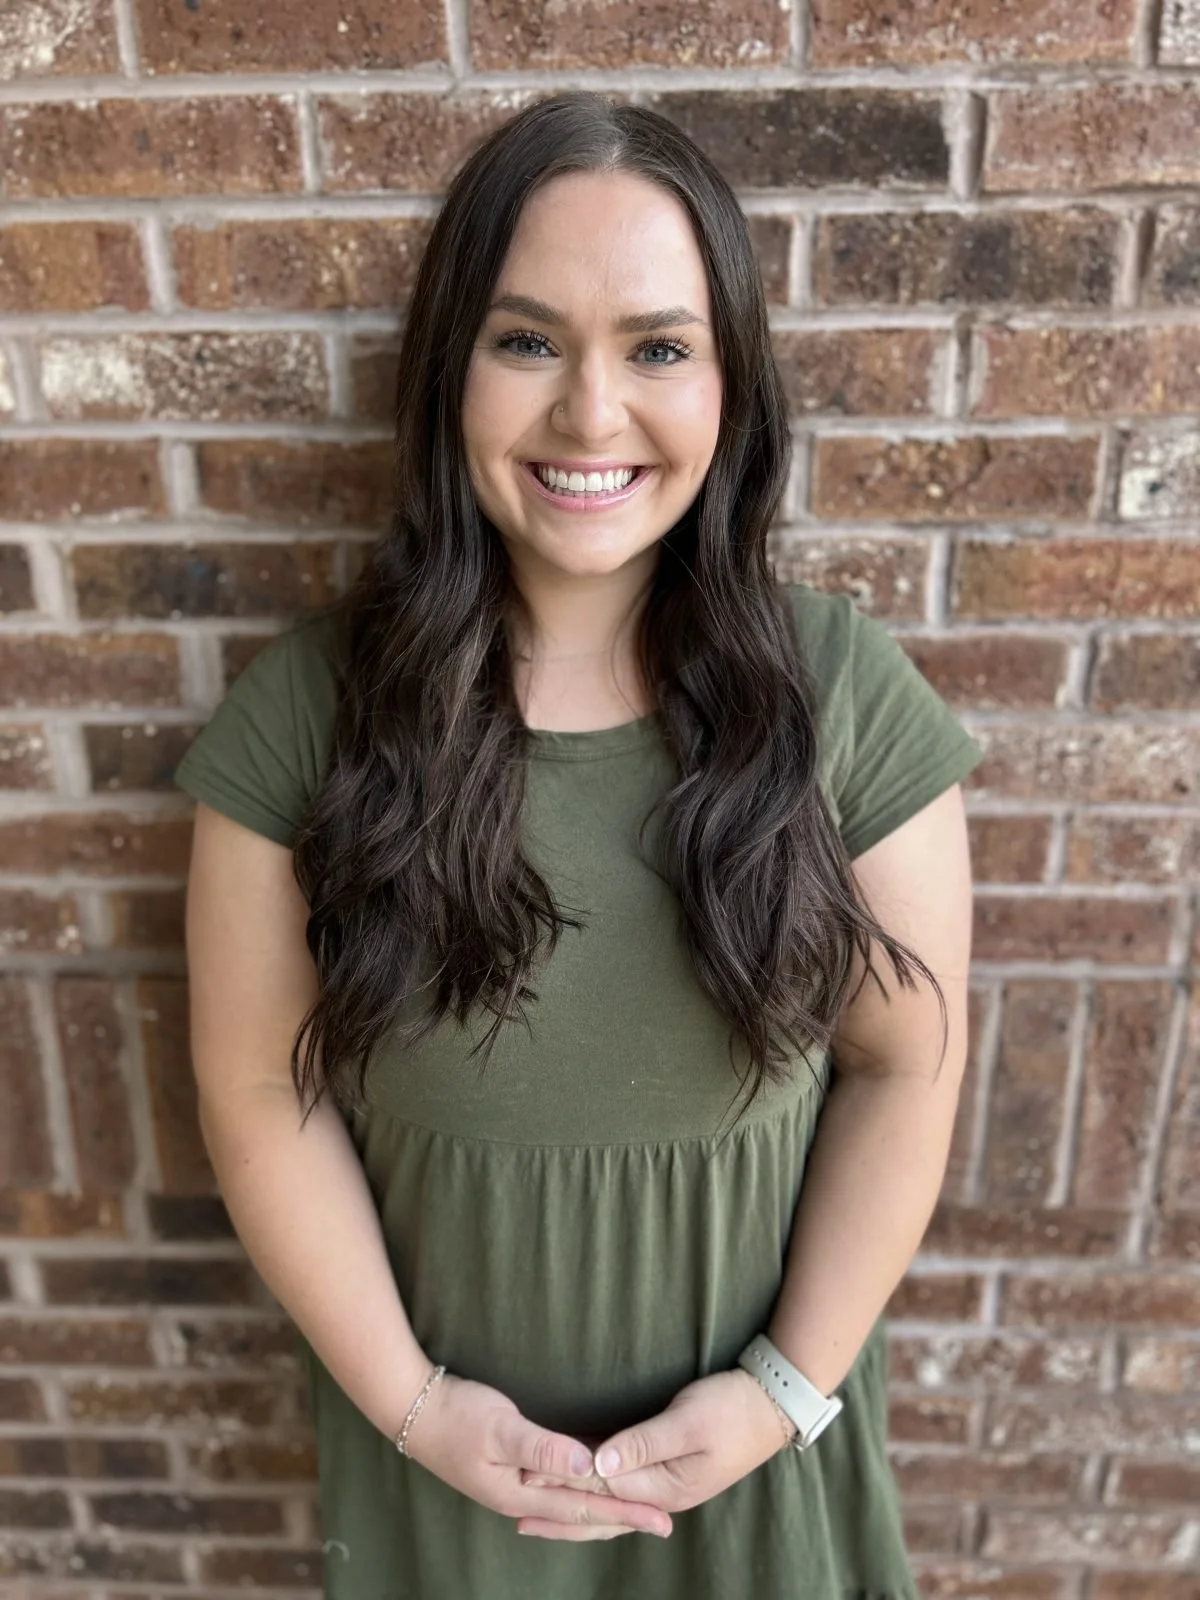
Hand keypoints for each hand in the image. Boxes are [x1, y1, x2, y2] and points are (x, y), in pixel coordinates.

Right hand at [403, 1372, 673, 1540]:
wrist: (414, 1408)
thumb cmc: (456, 1415)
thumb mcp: (499, 1428)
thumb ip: (542, 1447)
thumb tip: (587, 1463)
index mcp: (520, 1494)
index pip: (584, 1508)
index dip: (624, 1512)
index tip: (659, 1518)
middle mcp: (521, 1496)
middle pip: (581, 1514)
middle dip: (623, 1517)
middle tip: (662, 1521)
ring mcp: (515, 1483)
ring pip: (571, 1504)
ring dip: (605, 1508)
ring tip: (636, 1511)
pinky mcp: (513, 1465)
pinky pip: (558, 1485)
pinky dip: (583, 1488)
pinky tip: (597, 1480)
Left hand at [519, 1371, 791, 1527]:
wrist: (772, 1405)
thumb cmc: (732, 1409)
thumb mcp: (689, 1422)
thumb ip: (644, 1444)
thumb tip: (599, 1465)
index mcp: (665, 1489)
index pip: (602, 1490)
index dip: (562, 1482)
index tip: (526, 1478)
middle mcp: (661, 1494)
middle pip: (601, 1509)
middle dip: (560, 1511)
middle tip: (518, 1512)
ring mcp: (664, 1483)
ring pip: (609, 1502)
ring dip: (574, 1504)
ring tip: (538, 1509)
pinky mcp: (666, 1465)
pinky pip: (622, 1483)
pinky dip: (595, 1486)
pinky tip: (576, 1482)